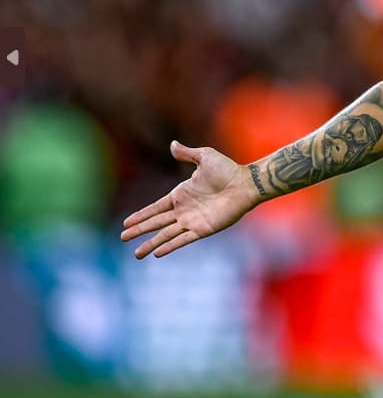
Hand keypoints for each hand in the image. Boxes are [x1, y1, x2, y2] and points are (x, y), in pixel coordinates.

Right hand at [121, 141, 260, 257]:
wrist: (245, 183)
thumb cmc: (227, 169)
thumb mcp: (204, 157)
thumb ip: (187, 154)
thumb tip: (172, 144)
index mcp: (181, 194)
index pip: (155, 208)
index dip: (141, 215)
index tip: (126, 222)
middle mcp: (184, 210)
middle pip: (156, 223)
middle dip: (139, 230)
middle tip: (123, 237)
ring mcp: (192, 221)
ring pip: (166, 234)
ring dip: (150, 243)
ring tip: (137, 254)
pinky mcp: (203, 229)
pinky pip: (183, 240)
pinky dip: (170, 246)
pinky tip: (158, 253)